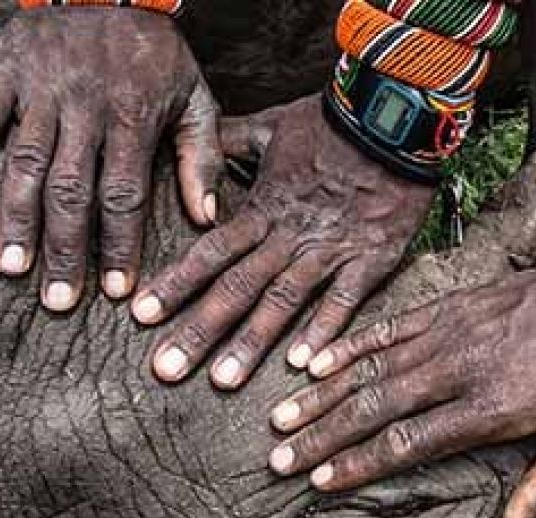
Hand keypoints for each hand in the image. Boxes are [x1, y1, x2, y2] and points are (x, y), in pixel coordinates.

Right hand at [0, 8, 220, 310]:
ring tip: (10, 267)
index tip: (117, 291)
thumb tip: (205, 219)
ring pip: (25, 162)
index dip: (119, 245)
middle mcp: (85, 106)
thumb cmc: (155, 51)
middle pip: (71, 190)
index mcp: (133, 117)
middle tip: (58, 301)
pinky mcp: (8, 68)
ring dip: (15, 218)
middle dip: (65, 249)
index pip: (124, 194)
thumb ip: (202, 157)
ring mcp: (42, 87)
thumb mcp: (195, 96)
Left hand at [136, 95, 434, 390]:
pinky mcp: (372, 258)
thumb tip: (192, 151)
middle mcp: (289, 235)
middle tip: (165, 369)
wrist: (394, 117)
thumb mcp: (272, 126)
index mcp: (264, 207)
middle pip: (236, 288)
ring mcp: (330, 250)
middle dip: (199, 330)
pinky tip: (304, 367)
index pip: (210, 252)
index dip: (174, 284)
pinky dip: (325, 331)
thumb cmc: (333, 121)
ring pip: (283, 302)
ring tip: (222, 381)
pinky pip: (345, 300)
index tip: (141, 316)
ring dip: (251, 343)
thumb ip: (229, 142)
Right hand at [266, 267, 535, 517]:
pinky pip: (388, 328)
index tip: (321, 480)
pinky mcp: (447, 307)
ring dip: (323, 394)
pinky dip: (349, 345)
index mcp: (490, 407)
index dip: (361, 462)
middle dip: (323, 434)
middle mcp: (459, 368)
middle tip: (280, 459)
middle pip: (376, 406)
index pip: (410, 440)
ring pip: (372, 367)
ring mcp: (449, 333)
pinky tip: (313, 362)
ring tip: (282, 419)